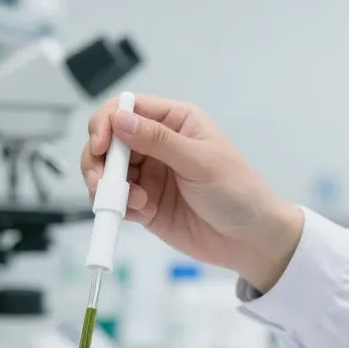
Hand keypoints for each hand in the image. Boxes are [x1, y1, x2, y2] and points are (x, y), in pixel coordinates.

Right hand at [82, 94, 303, 291]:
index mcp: (174, 121)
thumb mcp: (200, 161)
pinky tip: (142, 213)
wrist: (250, 239)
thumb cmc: (237, 191)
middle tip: (101, 183)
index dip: (106, 123)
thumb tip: (120, 119)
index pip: (126, 108)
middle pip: (107, 141)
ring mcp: (148, 175)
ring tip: (131, 203)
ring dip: (107, 187)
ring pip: (106, 172)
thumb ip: (158, 140)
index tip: (100, 145)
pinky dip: (119, 207)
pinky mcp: (144, 204)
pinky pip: (117, 201)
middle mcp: (156, 144)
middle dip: (98, 161)